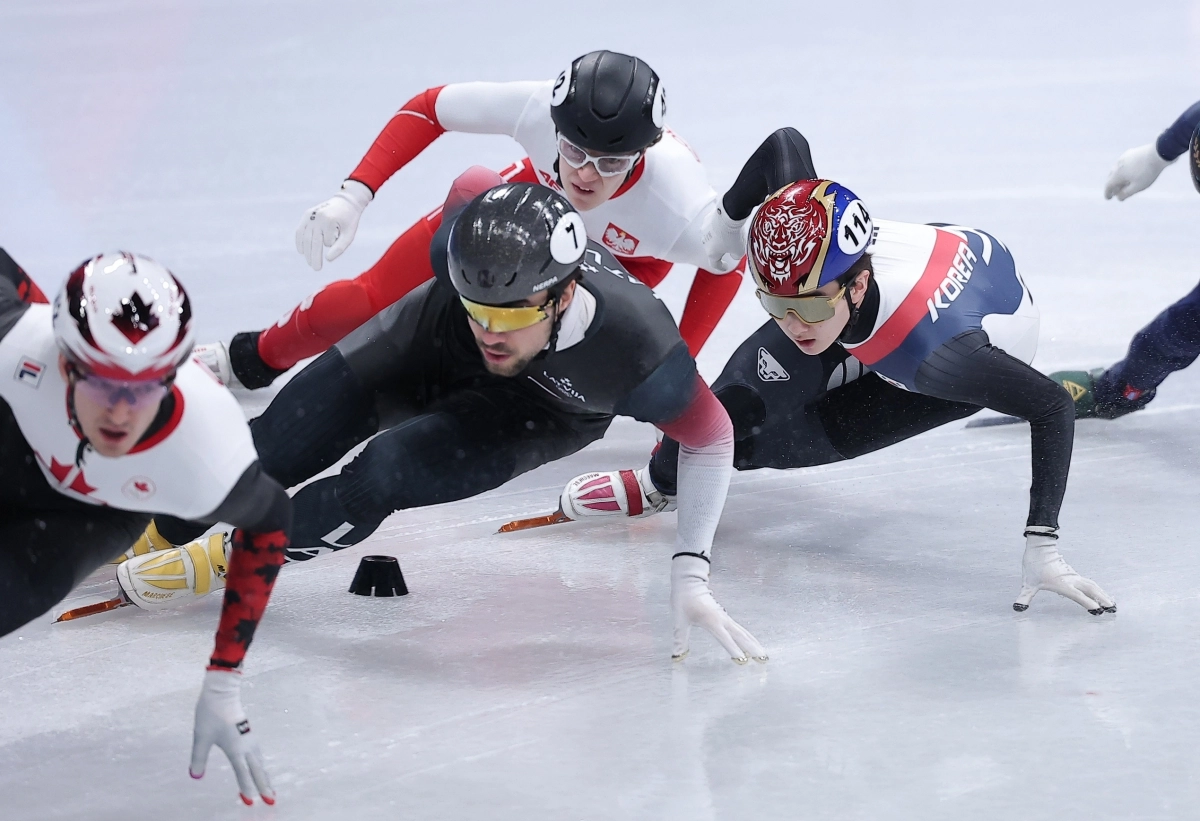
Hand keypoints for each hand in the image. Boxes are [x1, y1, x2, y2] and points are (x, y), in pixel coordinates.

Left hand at [190, 669, 274, 805]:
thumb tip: (195, 777)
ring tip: (270, 789)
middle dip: (265, 786)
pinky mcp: (249, 733)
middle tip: (271, 801)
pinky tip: (259, 767)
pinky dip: (261, 765)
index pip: (243, 773)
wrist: (223, 692)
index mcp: (235, 749)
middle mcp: (246, 745)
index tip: (252, 802)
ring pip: (260, 762)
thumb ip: (198, 758)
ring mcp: (250, 738)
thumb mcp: (201, 738)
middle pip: (258, 770)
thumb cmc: (210, 714)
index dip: (248, 789)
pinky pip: (258, 754)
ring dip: (265, 776)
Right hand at [295, 179, 372, 270]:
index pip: (327, 241)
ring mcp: (310, 215)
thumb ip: (340, 247)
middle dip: (314, 257)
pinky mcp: (306, 214)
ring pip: (305, 237)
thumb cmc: (349, 220)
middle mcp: (317, 217)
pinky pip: (300, 230)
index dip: (332, 244)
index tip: (337, 238)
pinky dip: (300, 241)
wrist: (346, 202)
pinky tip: (301, 251)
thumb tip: (328, 259)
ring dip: (307, 252)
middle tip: (316, 269)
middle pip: (313, 241)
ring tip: (310, 263)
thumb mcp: (349, 234)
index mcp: (328, 220)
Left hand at [671, 553, 766, 662]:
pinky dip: (747, 637)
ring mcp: (724, 617)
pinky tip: (752, 642)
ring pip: (742, 632)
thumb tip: (676, 655)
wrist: (689, 581)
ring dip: (753, 642)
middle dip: (752, 647)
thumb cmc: (683, 599)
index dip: (734, 649)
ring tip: (763, 654)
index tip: (743, 660)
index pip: (725, 638)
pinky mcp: (724, 616)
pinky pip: (739, 628)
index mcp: (711, 621)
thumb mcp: (679, 619)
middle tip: (763, 659)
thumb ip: (680, 638)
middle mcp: (721, 619)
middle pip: (741, 636)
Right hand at [700, 204, 746, 273]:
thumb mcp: (740, 250)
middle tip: (730, 246)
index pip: (715, 264)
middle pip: (713, 249)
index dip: (720, 266)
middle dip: (721, 249)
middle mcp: (705, 242)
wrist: (728, 215)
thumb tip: (734, 255)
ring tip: (729, 233)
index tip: (725, 266)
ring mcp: (705, 230)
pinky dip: (718, 226)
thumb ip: (736, 256)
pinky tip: (726, 223)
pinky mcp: (707, 219)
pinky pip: (713, 225)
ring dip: (719, 236)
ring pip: (712, 236)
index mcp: (711, 253)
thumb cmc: (733, 234)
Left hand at [1014, 528, 1115, 614]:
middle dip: (1102, 599)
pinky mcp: (1073, 574)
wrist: (1039, 547)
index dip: (1087, 603)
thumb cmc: (1033, 565)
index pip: (1077, 595)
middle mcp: (1071, 580)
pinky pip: (1088, 582)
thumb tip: (1017, 609)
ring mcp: (1073, 576)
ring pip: (1092, 585)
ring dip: (1102, 594)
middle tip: (1113, 609)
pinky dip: (1097, 589)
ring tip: (1112, 604)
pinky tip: (1100, 594)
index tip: (1098, 611)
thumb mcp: (1027, 584)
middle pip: (1090, 590)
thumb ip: (1024, 597)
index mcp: (1062, 583)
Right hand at [1103, 143, 1172, 200]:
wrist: (1158, 153)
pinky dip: (1123, 169)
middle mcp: (1117, 165)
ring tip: (1123, 182)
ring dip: (1118, 177)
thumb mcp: (1138, 186)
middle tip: (1115, 192)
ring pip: (1117, 169)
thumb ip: (1126, 193)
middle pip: (1111, 177)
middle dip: (1112, 185)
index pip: (1108, 185)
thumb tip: (1118, 197)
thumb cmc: (1148, 172)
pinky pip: (1123, 163)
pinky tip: (1129, 171)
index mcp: (1117, 174)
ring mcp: (1123, 157)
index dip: (1107, 193)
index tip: (1108, 198)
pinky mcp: (1130, 152)